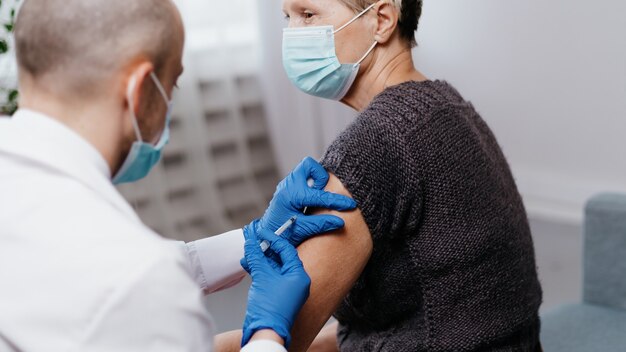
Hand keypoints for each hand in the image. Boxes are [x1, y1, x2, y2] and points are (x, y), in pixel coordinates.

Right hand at [240, 224, 310, 347]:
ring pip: (273, 268)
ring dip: (260, 260)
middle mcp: (296, 281)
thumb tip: (251, 243)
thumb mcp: (262, 277)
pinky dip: (259, 270)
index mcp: (299, 275)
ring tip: (247, 254)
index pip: (287, 250)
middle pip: (281, 258)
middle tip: (254, 240)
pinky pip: (270, 277)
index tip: (261, 231)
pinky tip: (248, 265)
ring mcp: (288, 289)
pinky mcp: (278, 295)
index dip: (273, 238)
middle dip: (265, 249)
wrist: (266, 332)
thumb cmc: (270, 306)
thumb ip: (256, 257)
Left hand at [257, 157, 356, 246]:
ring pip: (306, 169)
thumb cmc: (280, 234)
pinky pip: (303, 177)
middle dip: (320, 177)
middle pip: (309, 165)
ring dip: (315, 180)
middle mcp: (288, 186)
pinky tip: (312, 199)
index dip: (338, 201)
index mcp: (292, 196)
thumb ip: (321, 224)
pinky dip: (311, 184)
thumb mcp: (302, 230)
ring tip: (316, 198)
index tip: (351, 205)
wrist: (264, 235)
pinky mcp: (288, 187)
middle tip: (322, 194)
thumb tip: (341, 222)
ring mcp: (287, 185)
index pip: (320, 195)